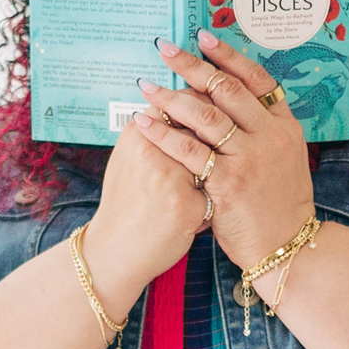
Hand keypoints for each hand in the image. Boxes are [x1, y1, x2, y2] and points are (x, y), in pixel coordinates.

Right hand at [82, 90, 211, 295]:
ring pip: (213, 148)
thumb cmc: (123, 203)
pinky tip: (230, 188)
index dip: (201, 98)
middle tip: (231, 124)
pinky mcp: (184, 204)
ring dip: (226, 148)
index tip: (213, 102)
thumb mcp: (127, 160)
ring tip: (233, 153)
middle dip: (219, 119)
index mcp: (137, 135)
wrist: (115, 249)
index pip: (179, 100)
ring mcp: (169, 177)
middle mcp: (152, 150)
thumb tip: (175, 108)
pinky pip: (216, 183)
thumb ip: (151, 133)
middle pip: (199, 117)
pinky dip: (223, 183)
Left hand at [133, 28, 315, 268]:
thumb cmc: (275, 203)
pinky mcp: (229, 183)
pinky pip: (188, 151)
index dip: (228, 55)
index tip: (203, 36)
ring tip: (146, 84)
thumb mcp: (282, 158)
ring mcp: (250, 159)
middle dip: (192, 65)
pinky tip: (143, 122)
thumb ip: (260, 128)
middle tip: (164, 47)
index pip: (257, 79)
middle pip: (226, 90)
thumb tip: (229, 94)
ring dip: (171, 96)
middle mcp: (270, 137)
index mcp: (283, 127)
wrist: (287, 248)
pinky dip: (162, 133)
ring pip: (205, 116)